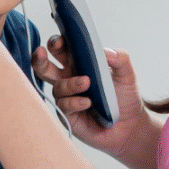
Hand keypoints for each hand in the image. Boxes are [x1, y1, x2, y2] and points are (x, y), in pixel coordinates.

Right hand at [32, 39, 150, 160]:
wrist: (129, 126)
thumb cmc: (124, 97)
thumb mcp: (127, 74)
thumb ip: (120, 58)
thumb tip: (105, 52)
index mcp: (79, 65)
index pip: (61, 50)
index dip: (56, 44)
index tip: (59, 42)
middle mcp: (68, 79)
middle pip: (44, 67)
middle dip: (39, 59)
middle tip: (42, 53)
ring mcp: (66, 98)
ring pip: (56, 86)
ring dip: (69, 83)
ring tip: (86, 83)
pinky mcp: (68, 114)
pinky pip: (63, 105)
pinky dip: (74, 102)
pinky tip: (87, 102)